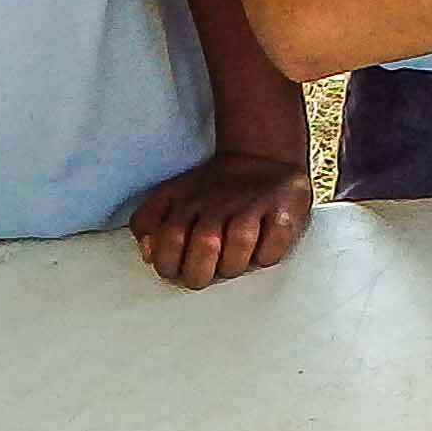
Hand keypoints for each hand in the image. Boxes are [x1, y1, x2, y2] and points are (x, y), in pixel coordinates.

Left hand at [129, 150, 312, 288]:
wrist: (260, 157)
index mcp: (183, 200)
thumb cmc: (212, 192)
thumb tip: (149, 253)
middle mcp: (215, 201)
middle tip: (206, 272)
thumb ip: (148, 225)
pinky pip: (274, 243)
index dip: (169, 264)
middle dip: (201, 272)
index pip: (167, 240)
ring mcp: (250, 204)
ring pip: (239, 247)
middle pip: (204, 246)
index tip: (178, 267)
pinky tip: (260, 248)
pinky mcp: (283, 208)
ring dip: (234, 265)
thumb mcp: (170, 199)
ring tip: (233, 261)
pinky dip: (267, 254)